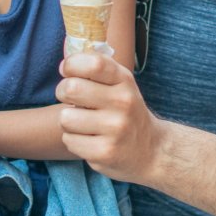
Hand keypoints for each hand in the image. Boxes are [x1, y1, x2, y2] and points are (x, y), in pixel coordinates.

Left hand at [56, 53, 163, 183]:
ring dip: (68, 121)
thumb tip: (66, 63)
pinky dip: (74, 140)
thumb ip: (97, 68)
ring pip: (65, 117)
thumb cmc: (125, 111)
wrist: (151, 150)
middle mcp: (123, 103)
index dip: (71, 64)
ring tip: (84, 123)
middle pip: (71, 88)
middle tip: (72, 99)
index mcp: (124, 81)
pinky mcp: (105, 152)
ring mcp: (115, 129)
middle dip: (63, 92)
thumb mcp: (120, 84)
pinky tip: (90, 140)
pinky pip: (69, 140)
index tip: (67, 70)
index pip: (93, 63)